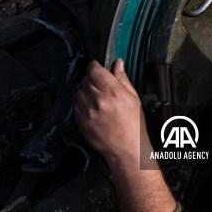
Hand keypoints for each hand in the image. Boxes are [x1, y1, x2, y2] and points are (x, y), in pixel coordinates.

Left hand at [75, 58, 174, 211]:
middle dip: (92, 80)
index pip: (95, 70)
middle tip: (101, 86)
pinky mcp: (81, 121)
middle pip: (86, 80)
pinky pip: (77, 106)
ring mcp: (88, 111)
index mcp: (112, 91)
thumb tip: (117, 63)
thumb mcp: (133, 98)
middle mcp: (98, 100)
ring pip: (80, 92)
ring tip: (98, 100)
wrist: (126, 148)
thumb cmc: (133, 124)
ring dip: (87, 92)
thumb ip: (122, 78)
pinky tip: (95, 110)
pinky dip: (84, 105)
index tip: (96, 67)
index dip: (95, 66)